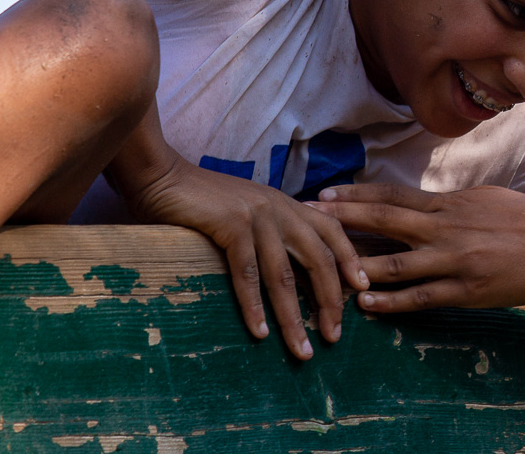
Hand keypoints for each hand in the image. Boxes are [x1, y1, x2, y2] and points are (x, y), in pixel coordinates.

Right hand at [125, 155, 368, 359]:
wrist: (162, 175)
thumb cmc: (201, 200)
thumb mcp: (247, 212)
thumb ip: (270, 231)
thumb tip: (287, 270)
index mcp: (286, 204)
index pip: (332, 231)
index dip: (350, 259)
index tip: (362, 290)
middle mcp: (279, 209)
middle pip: (318, 259)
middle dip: (330, 301)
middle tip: (333, 336)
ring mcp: (257, 216)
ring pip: (284, 275)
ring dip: (294, 317)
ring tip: (302, 349)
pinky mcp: (232, 225)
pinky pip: (248, 273)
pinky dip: (254, 306)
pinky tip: (258, 331)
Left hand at [310, 184, 524, 313]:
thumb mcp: (483, 198)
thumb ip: (448, 204)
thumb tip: (417, 202)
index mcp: (449, 203)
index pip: (392, 195)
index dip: (355, 195)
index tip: (324, 194)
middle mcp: (446, 227)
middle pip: (385, 220)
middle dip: (343, 220)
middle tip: (307, 219)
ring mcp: (456, 260)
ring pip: (397, 262)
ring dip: (358, 265)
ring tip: (324, 267)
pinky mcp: (468, 290)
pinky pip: (423, 296)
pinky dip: (393, 300)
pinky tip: (368, 303)